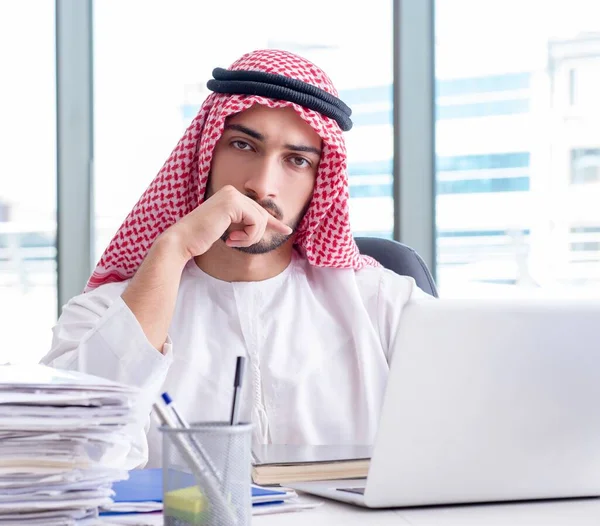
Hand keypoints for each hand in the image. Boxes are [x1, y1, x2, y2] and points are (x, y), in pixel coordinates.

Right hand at [162, 185, 292, 259]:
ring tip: (233, 241)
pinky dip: (247, 236)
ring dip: (250, 238)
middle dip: (254, 235)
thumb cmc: (203, 237)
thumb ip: (245, 222)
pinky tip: (230, 239)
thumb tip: (268, 223)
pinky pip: (256, 222)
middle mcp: (232, 191)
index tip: (286, 231)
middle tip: (236, 242)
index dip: (273, 222)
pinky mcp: (232, 203)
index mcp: (230, 195)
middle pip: (261, 216)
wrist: (183, 240)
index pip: (258, 209)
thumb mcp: (229, 228)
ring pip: (260, 220)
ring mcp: (232, 195)